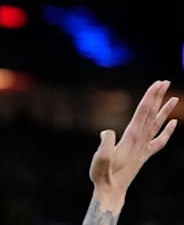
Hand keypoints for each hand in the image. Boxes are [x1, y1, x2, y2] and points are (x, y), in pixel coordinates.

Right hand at [89, 80, 177, 206]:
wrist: (111, 191)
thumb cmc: (103, 174)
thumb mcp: (100, 158)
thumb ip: (105, 144)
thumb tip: (107, 132)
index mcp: (131, 137)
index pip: (142, 112)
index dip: (149, 97)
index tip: (156, 84)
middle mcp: (141, 140)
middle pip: (151, 114)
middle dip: (157, 97)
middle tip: (164, 82)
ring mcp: (144, 148)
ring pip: (156, 124)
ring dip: (164, 110)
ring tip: (174, 98)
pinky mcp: (144, 155)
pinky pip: (159, 141)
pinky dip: (167, 131)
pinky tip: (173, 123)